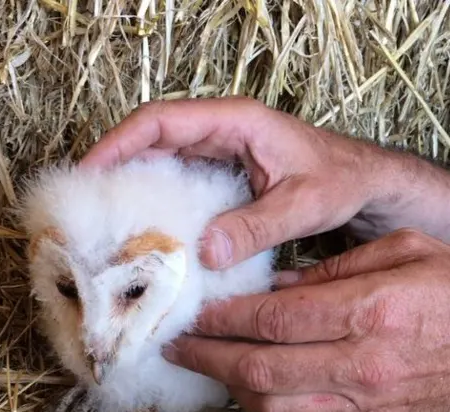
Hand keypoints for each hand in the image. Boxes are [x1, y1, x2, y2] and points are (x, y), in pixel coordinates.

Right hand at [80, 97, 401, 268]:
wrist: (363, 183)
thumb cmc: (341, 179)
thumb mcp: (305, 203)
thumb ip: (260, 225)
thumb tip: (206, 251)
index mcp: (235, 121)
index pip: (161, 120)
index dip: (119, 143)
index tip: (89, 172)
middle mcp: (220, 131)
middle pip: (150, 138)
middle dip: (114, 165)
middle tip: (86, 204)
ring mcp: (218, 152)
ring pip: (159, 159)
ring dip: (131, 184)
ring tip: (105, 220)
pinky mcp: (221, 174)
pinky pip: (177, 181)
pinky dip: (156, 200)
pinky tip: (147, 231)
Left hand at [162, 229, 449, 411]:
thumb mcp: (403, 252)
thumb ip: (333, 269)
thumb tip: (275, 286)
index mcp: (369, 311)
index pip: (271, 320)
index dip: (222, 317)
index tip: (193, 309)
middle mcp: (360, 364)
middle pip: (258, 368)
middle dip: (207, 355)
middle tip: (174, 341)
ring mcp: (363, 402)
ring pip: (271, 405)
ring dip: (227, 384)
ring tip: (200, 362)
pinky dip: (262, 403)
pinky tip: (244, 383)